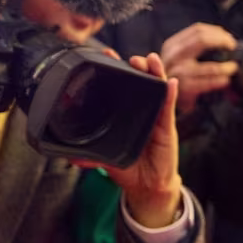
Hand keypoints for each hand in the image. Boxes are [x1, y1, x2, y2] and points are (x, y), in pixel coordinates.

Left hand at [81, 52, 182, 226]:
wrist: (148, 186)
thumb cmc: (130, 168)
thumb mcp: (106, 160)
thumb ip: (91, 157)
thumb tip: (72, 159)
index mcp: (125, 116)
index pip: (120, 88)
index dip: (116, 71)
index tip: (107, 55)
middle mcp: (141, 112)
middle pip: (141, 83)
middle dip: (137, 66)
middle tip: (130, 58)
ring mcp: (155, 117)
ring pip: (156, 90)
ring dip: (155, 73)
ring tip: (150, 60)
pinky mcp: (167, 127)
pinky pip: (168, 107)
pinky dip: (170, 93)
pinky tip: (170, 82)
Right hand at [159, 22, 237, 114]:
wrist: (163, 97)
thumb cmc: (176, 75)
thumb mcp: (177, 56)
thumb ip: (193, 45)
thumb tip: (223, 35)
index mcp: (172, 45)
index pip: (197, 29)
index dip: (216, 31)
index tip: (228, 36)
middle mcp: (174, 56)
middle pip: (203, 40)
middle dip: (222, 42)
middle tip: (232, 47)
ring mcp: (179, 72)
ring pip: (211, 66)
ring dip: (226, 67)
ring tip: (233, 67)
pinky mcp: (186, 87)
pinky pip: (209, 82)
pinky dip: (221, 80)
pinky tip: (226, 80)